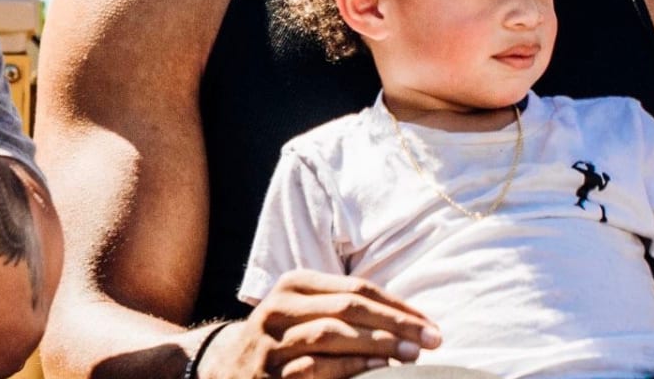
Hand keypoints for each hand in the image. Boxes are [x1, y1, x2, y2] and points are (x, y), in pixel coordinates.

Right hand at [200, 269, 441, 378]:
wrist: (222, 372)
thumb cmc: (282, 341)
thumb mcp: (304, 314)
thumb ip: (344, 310)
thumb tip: (407, 321)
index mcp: (295, 283)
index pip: (358, 289)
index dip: (397, 305)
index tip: (430, 324)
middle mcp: (281, 306)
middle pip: (349, 307)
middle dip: (395, 323)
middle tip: (431, 340)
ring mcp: (271, 341)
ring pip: (331, 334)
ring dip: (376, 344)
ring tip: (409, 354)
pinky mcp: (266, 374)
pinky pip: (313, 368)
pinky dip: (348, 368)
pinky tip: (375, 369)